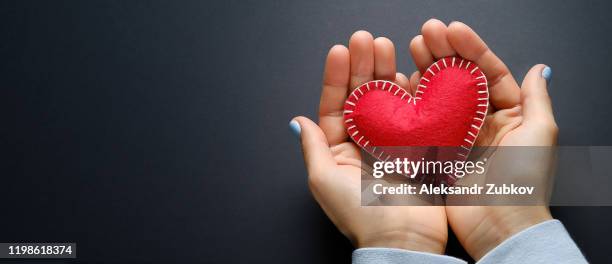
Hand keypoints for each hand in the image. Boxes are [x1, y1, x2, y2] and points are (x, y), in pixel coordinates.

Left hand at [291, 31, 446, 253]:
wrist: (403, 239)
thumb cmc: (360, 214)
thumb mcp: (324, 180)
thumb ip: (314, 147)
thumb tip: (297, 121)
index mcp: (339, 150)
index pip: (334, 106)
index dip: (335, 77)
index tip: (339, 51)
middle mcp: (364, 143)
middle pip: (361, 97)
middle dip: (361, 66)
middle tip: (365, 39)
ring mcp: (391, 143)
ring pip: (387, 100)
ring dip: (385, 72)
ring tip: (385, 46)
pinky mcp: (416, 146)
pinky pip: (413, 114)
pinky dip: (410, 92)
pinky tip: (408, 70)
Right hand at [408, 19, 555, 259]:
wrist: (500, 224)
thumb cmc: (524, 180)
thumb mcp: (540, 133)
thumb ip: (535, 98)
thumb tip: (540, 68)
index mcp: (509, 115)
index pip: (488, 72)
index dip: (470, 49)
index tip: (451, 30)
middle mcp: (482, 123)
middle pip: (460, 80)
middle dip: (443, 54)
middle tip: (425, 33)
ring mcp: (457, 137)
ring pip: (439, 96)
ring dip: (426, 71)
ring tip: (410, 49)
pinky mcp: (437, 152)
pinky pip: (423, 121)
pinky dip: (412, 102)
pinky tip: (401, 83)